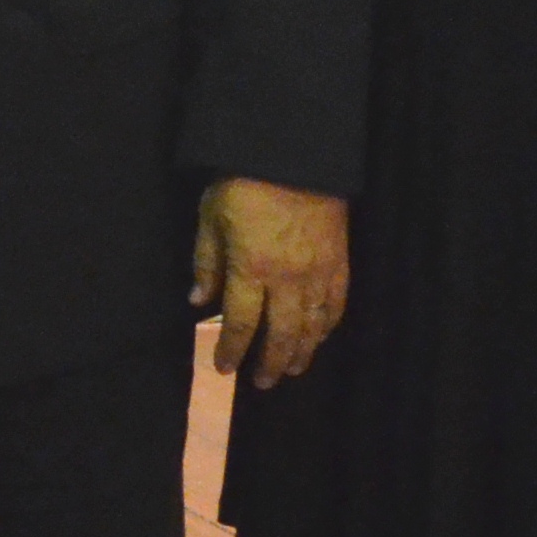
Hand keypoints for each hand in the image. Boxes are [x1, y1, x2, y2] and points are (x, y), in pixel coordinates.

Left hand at [191, 176, 349, 387]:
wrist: (296, 153)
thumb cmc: (244, 183)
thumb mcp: (211, 217)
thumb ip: (206, 262)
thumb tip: (197, 302)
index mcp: (251, 270)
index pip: (239, 323)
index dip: (231, 350)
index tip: (225, 367)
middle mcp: (287, 281)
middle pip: (280, 335)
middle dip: (270, 363)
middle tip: (263, 383)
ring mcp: (318, 273)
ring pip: (312, 326)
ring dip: (302, 352)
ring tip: (292, 369)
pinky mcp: (340, 262)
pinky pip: (336, 304)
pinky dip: (328, 326)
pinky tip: (320, 336)